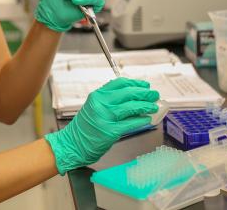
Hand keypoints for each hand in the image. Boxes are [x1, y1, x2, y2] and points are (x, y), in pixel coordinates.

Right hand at [44, 78, 158, 173]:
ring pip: (131, 107)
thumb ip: (109, 101)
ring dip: (145, 106)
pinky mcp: (110, 132)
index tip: (144, 85)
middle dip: (144, 93)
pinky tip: (147, 119)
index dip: (135, 83)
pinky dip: (140, 120)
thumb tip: (132, 97)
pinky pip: (130, 124)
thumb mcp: (93, 107)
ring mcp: (105, 118)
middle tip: (154, 94)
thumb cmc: (84, 128)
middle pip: (127, 94)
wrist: (72, 144)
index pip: (119, 83)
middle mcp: (101, 104)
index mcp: (97, 96)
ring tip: (154, 106)